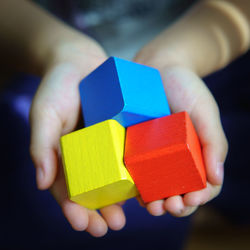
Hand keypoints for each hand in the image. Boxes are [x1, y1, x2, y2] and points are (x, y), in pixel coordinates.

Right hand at [29, 40, 125, 236]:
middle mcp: (87, 155)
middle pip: (94, 189)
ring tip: (130, 214)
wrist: (79, 62)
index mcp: (65, 156)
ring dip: (121, 197)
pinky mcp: (121, 132)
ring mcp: (105, 145)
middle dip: (101, 210)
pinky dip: (136, 170)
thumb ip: (42, 146)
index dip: (73, 209)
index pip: (67, 190)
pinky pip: (129, 154)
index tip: (82, 224)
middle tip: (111, 227)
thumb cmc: (57, 88)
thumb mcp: (45, 114)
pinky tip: (145, 183)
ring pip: (114, 177)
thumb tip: (42, 183)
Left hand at [134, 47, 227, 216]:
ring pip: (157, 187)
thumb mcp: (205, 112)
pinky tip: (135, 192)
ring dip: (156, 201)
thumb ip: (214, 143)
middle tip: (169, 207)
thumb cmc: (187, 89)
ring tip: (152, 206)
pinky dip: (138, 186)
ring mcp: (156, 155)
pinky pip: (138, 171)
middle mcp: (177, 158)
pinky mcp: (137, 148)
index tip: (192, 199)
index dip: (199, 197)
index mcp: (197, 153)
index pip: (203, 184)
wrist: (160, 69)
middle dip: (176, 205)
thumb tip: (216, 178)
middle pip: (179, 190)